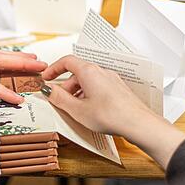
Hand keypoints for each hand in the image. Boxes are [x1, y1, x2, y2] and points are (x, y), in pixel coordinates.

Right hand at [42, 56, 184, 168]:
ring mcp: (111, 79)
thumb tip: (47, 89)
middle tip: (58, 100)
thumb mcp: (77, 110)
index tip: (46, 77)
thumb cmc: (111, 115)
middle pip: (77, 73)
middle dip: (65, 86)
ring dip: (77, 92)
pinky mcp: (118, 89)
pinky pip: (98, 87)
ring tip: (74, 109)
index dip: (54, 69)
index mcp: (89, 72)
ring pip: (88, 81)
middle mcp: (101, 71)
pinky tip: (90, 111)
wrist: (138, 123)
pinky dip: (88, 95)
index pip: (67, 61)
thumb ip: (59, 98)